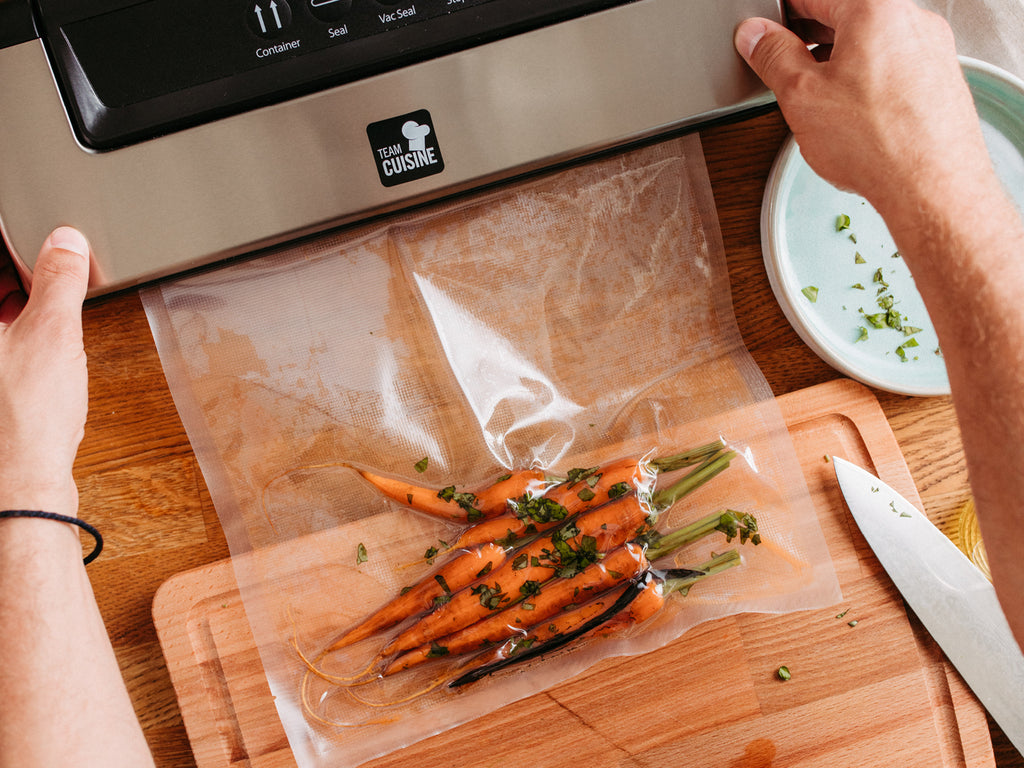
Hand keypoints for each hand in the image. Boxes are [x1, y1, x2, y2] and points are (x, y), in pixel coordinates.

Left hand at [0, 228, 90, 515]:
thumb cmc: (22, 420)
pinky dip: (11, 333)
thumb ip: (59, 280)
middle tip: (41, 261)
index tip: (29, 237)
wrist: (19, 483)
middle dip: (12, 277)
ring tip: (43, 298)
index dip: (7, 246)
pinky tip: (38, 340)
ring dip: (11, 303)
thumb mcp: (54, 333)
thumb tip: (65, 244)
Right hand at [734, 0, 992, 220]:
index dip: (779, 15)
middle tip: (780, 67)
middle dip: (808, 39)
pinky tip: (848, 115)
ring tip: (813, 99)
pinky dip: (864, 82)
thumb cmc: (880, 143)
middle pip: (845, 16)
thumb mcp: (801, 95)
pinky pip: (892, 68)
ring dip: (836, 63)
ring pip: (869, 44)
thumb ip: (773, 57)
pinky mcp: (939, 81)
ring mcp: (932, 51)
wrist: (931, 188)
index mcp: (876, 8)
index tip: (762, 34)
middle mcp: (911, 21)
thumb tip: (757, 36)